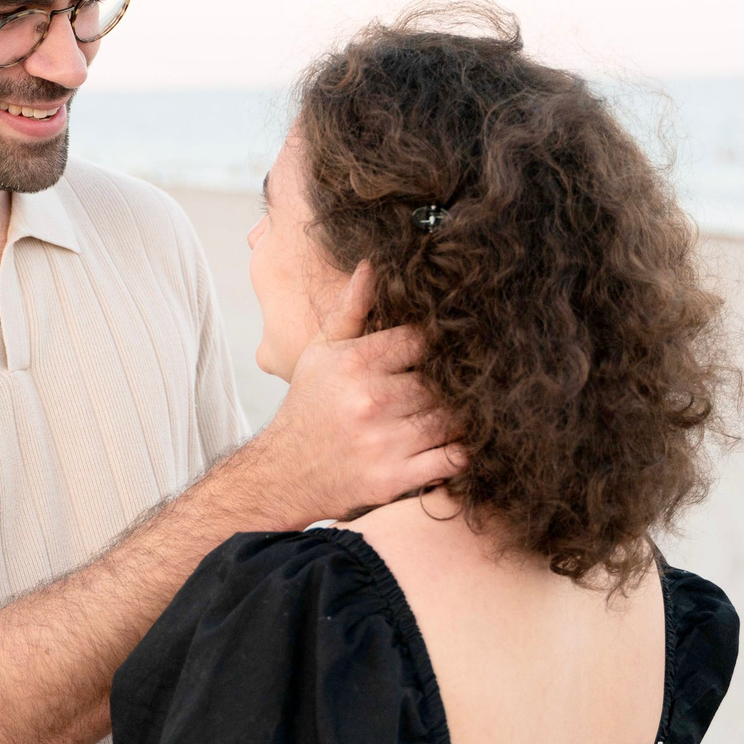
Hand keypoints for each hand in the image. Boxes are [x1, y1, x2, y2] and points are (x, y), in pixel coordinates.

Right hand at [244, 263, 461, 522]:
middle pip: (441, 381)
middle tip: (459, 385)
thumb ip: (351, 309)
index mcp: (355, 363)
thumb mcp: (321, 352)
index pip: (423, 339)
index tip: (444, 350)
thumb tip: (372, 265)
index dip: (439, 344)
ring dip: (460, 417)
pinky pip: (451, 460)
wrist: (284, 473)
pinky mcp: (394, 478)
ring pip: (452, 419)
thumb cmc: (308, 407)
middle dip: (451, 383)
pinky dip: (460, 452)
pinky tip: (451, 443)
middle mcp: (370, 400)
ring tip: (455, 413)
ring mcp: (384, 442)